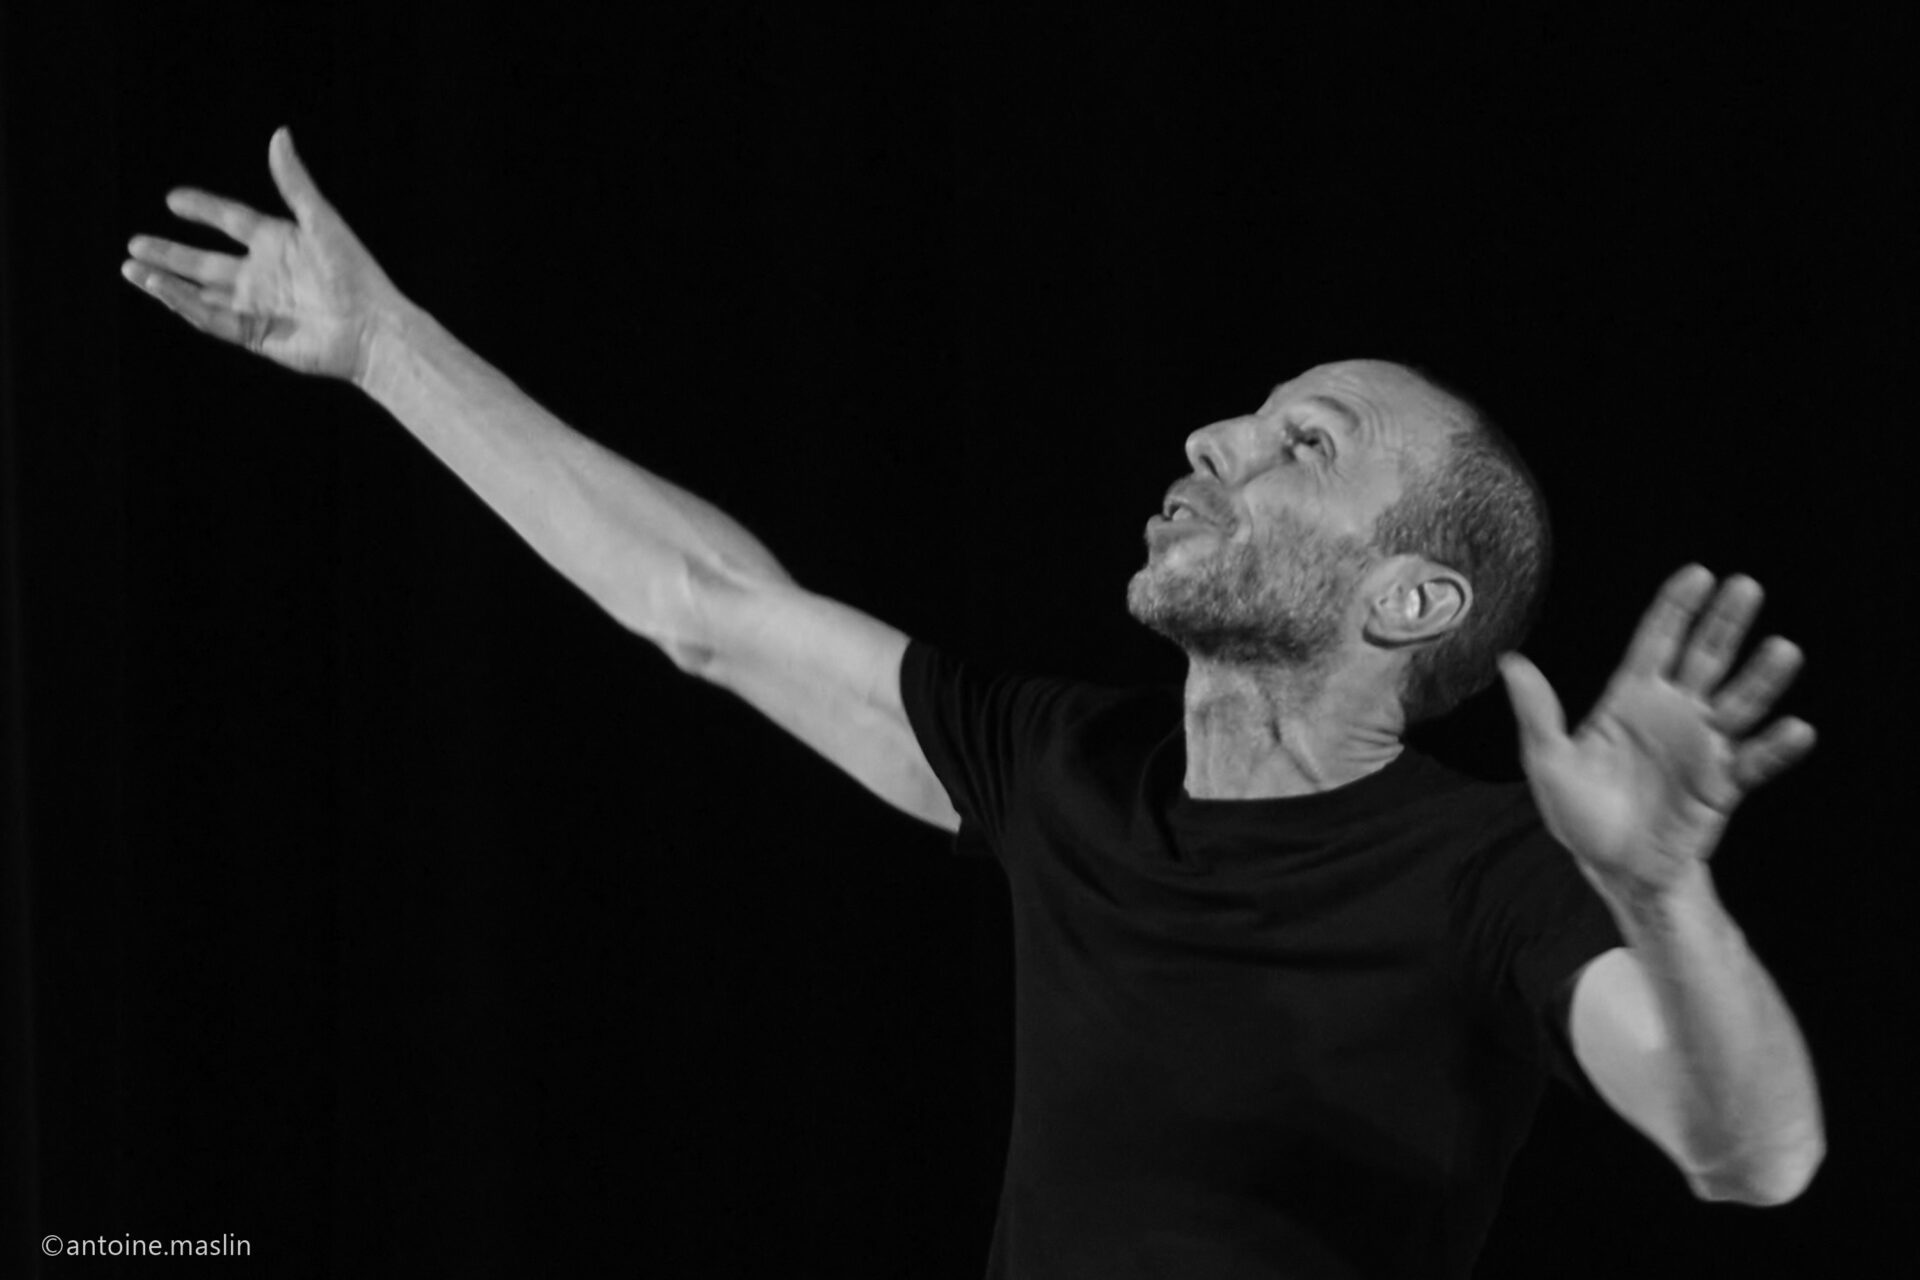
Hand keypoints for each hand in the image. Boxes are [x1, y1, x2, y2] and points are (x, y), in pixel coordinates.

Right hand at [122, 127, 405, 385]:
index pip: (232, 220)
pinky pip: (212, 319)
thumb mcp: (321, 222)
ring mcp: (258, 305)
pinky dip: (184, 304)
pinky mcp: (256, 333)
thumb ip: (294, 183)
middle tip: (135, 243)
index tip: (173, 199)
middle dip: (170, 253)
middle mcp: (265, 274)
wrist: (371, 330)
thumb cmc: (355, 274)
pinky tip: (160, 290)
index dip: (204, 209)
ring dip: (166, 280)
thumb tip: (279, 134)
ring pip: (201, 292)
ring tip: (131, 267)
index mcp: (279, 242)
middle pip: (206, 261)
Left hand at [1497, 565, 1816, 895]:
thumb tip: (1510, 661)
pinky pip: (1754, 761)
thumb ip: (1536, 712)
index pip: (1656, 642)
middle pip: (1704, 657)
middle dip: (1724, 623)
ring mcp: (1700, 746)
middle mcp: (1672, 714)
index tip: (1697, 573)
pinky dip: (1775, 747)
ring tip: (1782, 649)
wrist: (1615, 868)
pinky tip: (1795, 729)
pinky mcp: (1722, 783)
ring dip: (1760, 677)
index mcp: (1629, 700)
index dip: (1676, 608)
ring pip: (1737, 702)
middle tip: (1744, 587)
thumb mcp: (1547, 761)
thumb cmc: (1579, 813)